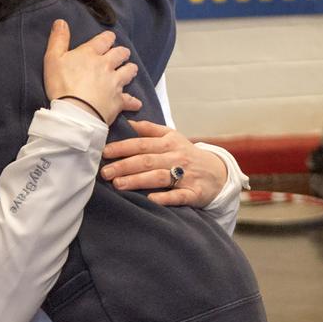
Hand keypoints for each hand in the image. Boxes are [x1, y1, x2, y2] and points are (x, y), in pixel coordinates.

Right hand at [44, 19, 141, 125]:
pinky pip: (129, 100)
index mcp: (91, 54)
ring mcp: (114, 83)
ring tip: (131, 70)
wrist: (75, 112)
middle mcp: (106, 65)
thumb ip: (58, 39)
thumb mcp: (52, 59)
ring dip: (130, 70)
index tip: (110, 38)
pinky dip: (133, 102)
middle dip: (122, 53)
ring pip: (128, 72)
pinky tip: (136, 103)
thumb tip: (61, 22)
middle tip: (122, 54)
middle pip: (120, 54)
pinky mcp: (118, 101)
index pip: (104, 40)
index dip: (108, 38)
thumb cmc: (61, 85)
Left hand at [101, 120, 227, 206]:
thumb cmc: (187, 154)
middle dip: (124, 166)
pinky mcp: (194, 193)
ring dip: (138, 180)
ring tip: (118, 185)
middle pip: (147, 160)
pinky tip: (151, 199)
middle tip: (105, 172)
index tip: (105, 152)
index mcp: (169, 143)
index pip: (142, 144)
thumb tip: (128, 122)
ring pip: (159, 177)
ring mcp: (186, 176)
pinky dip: (165, 197)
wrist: (218, 172)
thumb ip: (150, 130)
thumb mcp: (172, 137)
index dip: (122, 148)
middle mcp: (177, 157)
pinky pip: (179, 195)